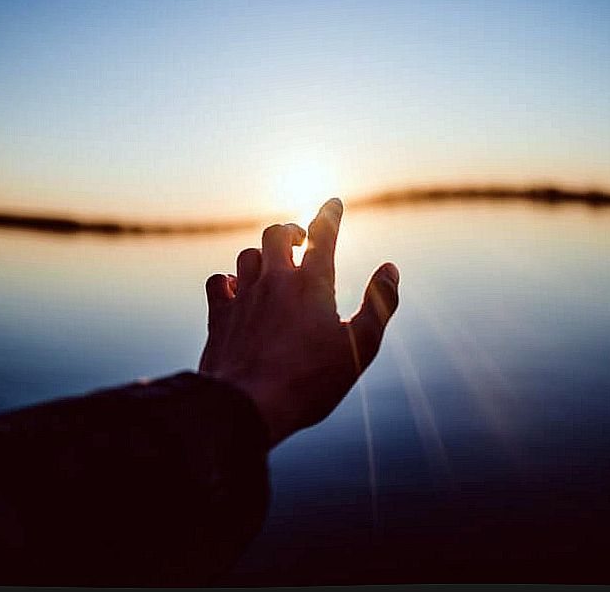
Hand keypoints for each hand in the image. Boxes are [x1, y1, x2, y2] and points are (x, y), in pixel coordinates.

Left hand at [199, 198, 399, 446]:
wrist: (246, 406)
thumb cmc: (310, 381)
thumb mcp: (360, 347)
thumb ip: (380, 305)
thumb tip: (391, 269)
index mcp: (312, 284)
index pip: (323, 234)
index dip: (329, 214)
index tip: (333, 203)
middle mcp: (274, 281)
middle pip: (277, 233)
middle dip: (291, 230)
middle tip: (300, 240)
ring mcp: (243, 297)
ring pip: (248, 255)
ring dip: (262, 255)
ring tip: (273, 267)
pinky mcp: (219, 316)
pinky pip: (218, 282)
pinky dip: (229, 280)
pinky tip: (236, 289)